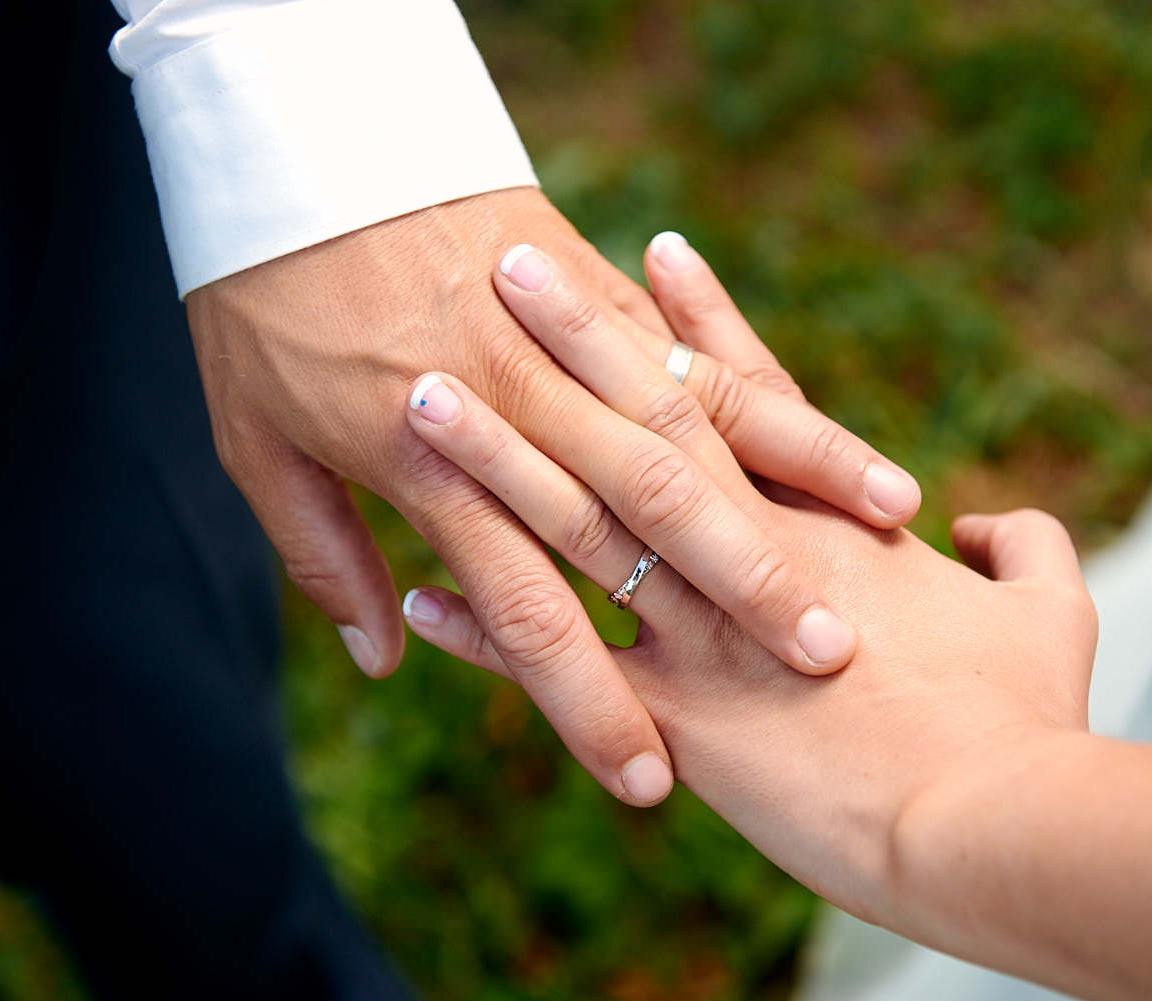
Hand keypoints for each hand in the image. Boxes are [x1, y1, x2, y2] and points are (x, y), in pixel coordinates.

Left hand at [184, 189, 919, 805]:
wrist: (289, 137)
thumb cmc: (259, 304)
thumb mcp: (258, 442)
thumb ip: (328, 551)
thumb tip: (387, 650)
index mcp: (436, 471)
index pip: (533, 615)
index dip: (592, 707)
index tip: (652, 783)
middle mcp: (525, 413)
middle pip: (654, 519)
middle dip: (752, 593)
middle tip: (837, 660)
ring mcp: (569, 348)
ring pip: (705, 422)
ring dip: (801, 469)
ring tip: (894, 516)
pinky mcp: (599, 291)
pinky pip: (690, 346)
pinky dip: (765, 385)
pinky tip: (804, 387)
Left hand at [396, 235, 1092, 917]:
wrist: (994, 823)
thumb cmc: (1031, 719)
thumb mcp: (1051, 616)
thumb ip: (1028, 551)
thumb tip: (997, 525)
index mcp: (834, 522)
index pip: (754, 399)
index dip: (704, 323)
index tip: (654, 249)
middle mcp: (751, 553)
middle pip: (644, 424)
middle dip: (575, 339)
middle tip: (509, 265)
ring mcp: (703, 630)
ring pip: (577, 522)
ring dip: (496, 458)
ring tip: (424, 395)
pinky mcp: (676, 716)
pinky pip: (557, 666)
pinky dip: (485, 633)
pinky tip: (419, 597)